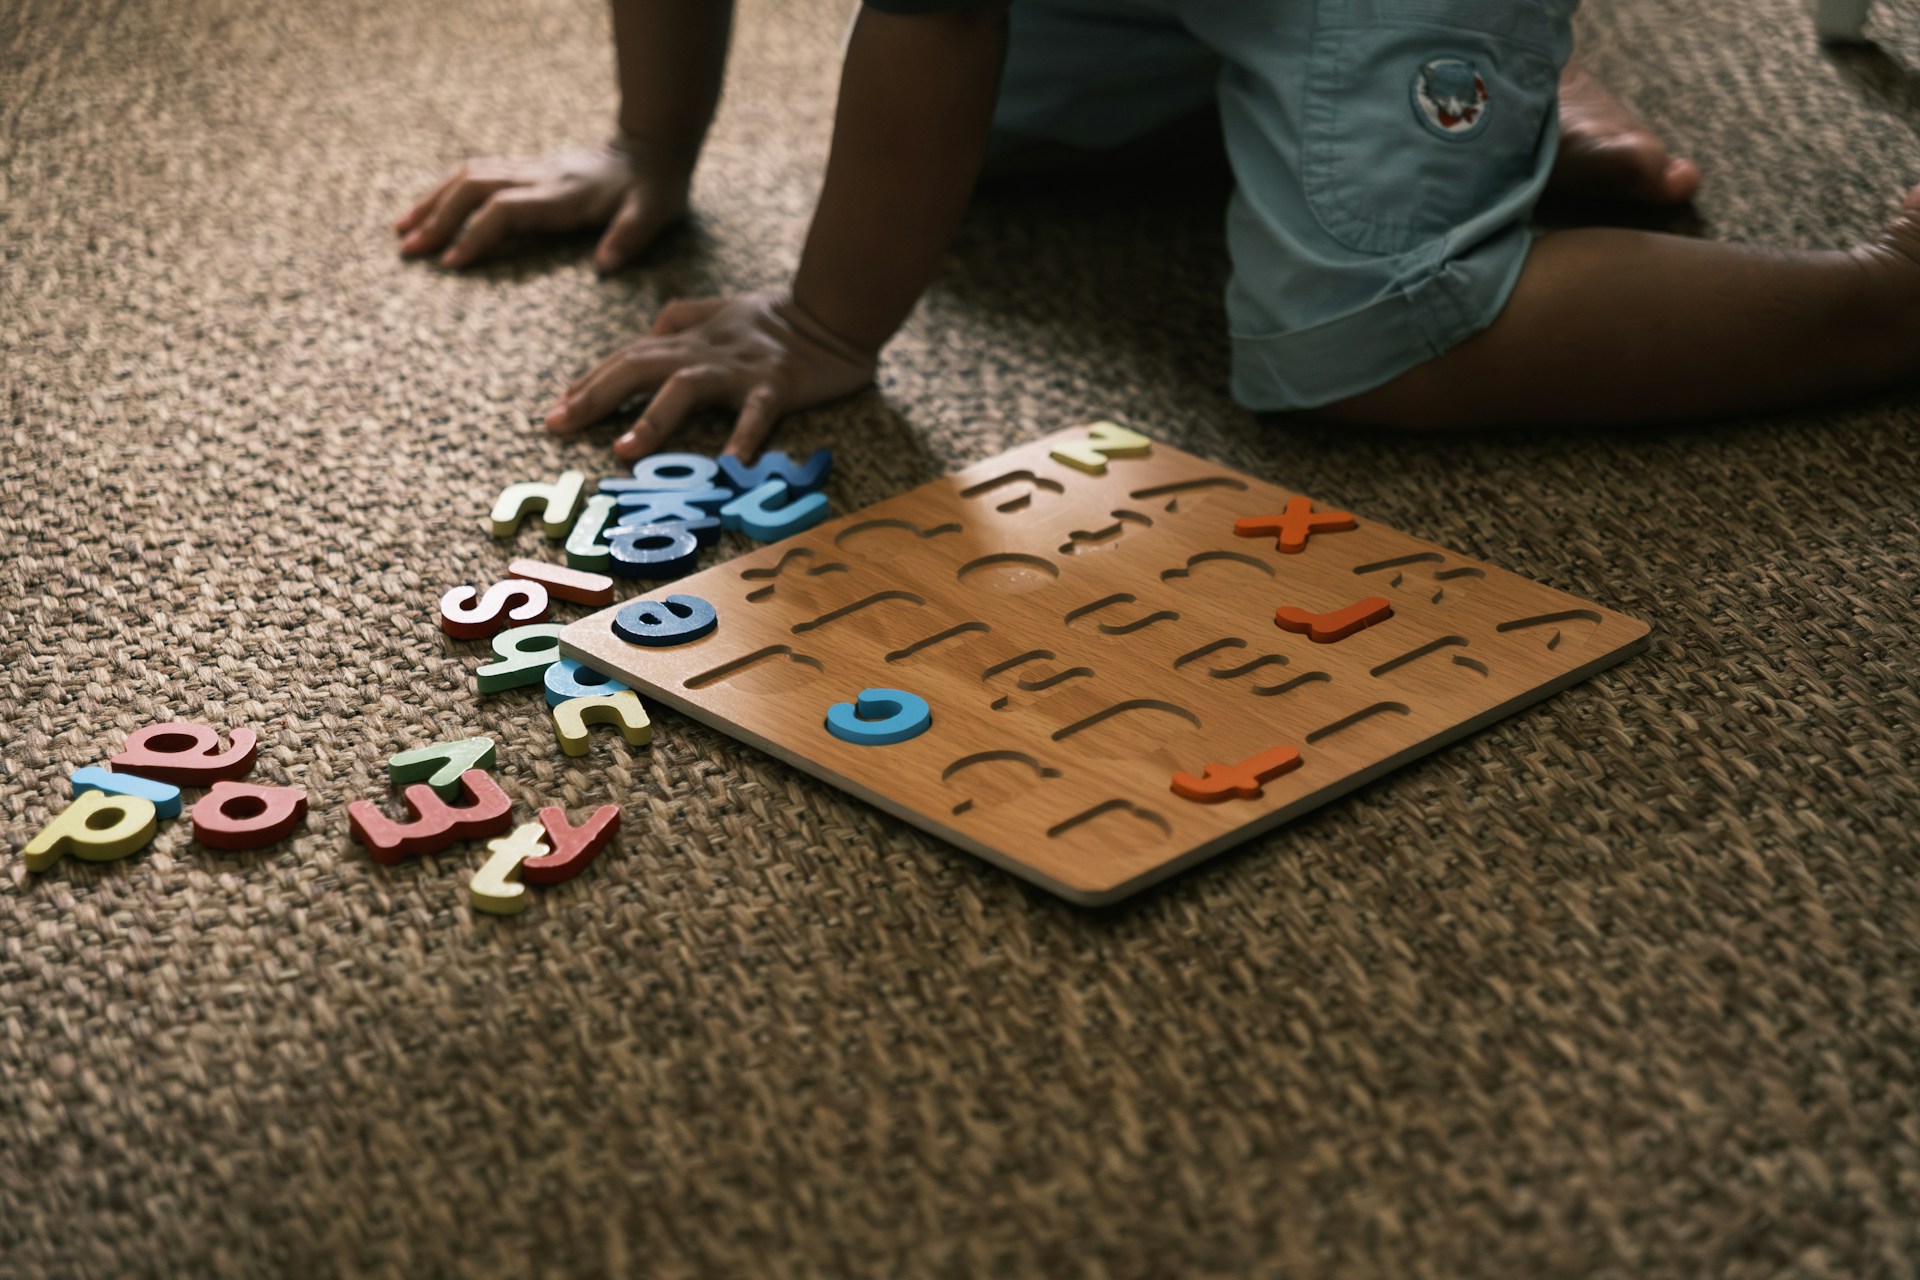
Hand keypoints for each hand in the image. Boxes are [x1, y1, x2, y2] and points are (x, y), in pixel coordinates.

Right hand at [393, 142, 689, 271]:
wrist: (652, 147)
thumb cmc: (654, 188)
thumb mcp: (653, 213)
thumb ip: (629, 237)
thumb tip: (605, 266)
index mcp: (562, 194)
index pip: (506, 210)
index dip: (476, 234)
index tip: (451, 262)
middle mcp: (538, 177)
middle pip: (474, 190)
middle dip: (438, 219)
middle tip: (408, 251)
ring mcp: (529, 170)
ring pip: (467, 178)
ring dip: (432, 202)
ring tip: (401, 231)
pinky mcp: (526, 170)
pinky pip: (476, 176)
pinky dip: (445, 192)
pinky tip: (427, 210)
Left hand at [544, 291, 876, 460]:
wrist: (833, 309)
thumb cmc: (776, 317)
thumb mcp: (719, 310)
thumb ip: (680, 319)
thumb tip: (647, 333)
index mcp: (687, 338)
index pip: (626, 357)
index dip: (588, 383)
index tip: (554, 411)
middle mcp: (704, 351)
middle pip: (638, 367)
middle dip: (595, 396)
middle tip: (558, 426)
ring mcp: (739, 368)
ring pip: (686, 387)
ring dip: (653, 418)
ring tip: (625, 450)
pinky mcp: (777, 384)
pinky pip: (757, 413)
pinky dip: (743, 438)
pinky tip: (729, 467)